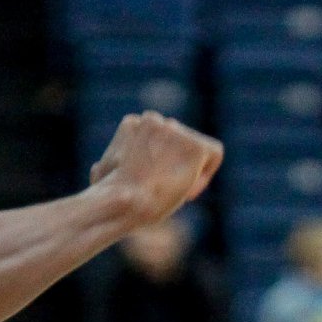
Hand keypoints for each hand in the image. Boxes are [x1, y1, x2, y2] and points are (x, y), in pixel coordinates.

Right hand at [88, 112, 223, 229]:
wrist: (125, 200)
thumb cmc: (110, 195)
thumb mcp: (107, 172)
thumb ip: (116, 162)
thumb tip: (106, 165)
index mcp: (133, 124)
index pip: (162, 135)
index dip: (163, 159)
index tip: (156, 181)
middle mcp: (154, 120)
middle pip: (181, 140)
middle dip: (178, 164)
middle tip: (168, 189)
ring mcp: (175, 131)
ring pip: (197, 147)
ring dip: (191, 170)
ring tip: (177, 191)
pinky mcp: (194, 146)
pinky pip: (215, 153)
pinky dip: (207, 173)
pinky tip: (189, 188)